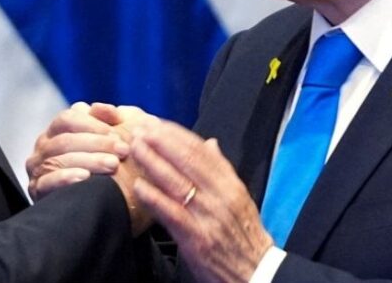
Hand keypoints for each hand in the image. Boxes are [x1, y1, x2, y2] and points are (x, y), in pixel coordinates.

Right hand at [25, 102, 128, 200]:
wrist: (109, 201)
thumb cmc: (113, 162)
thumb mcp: (116, 136)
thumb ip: (110, 118)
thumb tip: (98, 107)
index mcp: (57, 129)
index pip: (68, 119)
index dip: (94, 124)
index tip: (119, 133)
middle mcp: (44, 147)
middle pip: (65, 140)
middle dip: (97, 144)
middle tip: (122, 151)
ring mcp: (38, 169)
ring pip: (58, 160)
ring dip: (88, 161)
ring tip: (112, 165)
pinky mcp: (37, 191)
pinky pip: (47, 182)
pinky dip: (65, 179)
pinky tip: (85, 178)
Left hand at [132, 120, 272, 282]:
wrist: (256, 272)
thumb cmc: (243, 235)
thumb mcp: (239, 198)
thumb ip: (222, 170)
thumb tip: (210, 143)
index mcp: (230, 184)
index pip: (201, 151)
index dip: (176, 135)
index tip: (157, 123)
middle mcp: (221, 196)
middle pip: (187, 161)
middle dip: (161, 142)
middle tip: (140, 129)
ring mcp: (208, 217)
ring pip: (177, 182)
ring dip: (153, 163)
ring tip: (135, 149)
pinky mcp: (197, 238)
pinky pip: (172, 213)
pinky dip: (154, 198)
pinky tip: (138, 186)